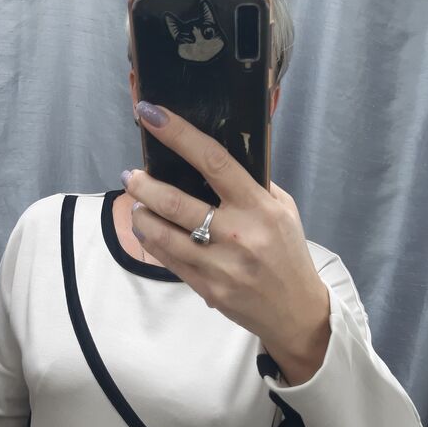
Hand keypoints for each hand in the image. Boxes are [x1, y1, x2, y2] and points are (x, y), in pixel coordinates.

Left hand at [126, 100, 330, 383]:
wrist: (295, 311)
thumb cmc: (287, 254)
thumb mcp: (283, 211)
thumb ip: (253, 185)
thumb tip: (215, 158)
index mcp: (259, 207)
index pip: (214, 161)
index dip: (179, 135)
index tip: (152, 115)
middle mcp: (238, 234)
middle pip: (175, 202)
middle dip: (144, 185)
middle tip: (132, 175)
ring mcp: (219, 265)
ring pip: (162, 234)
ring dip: (141, 214)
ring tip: (136, 204)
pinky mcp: (206, 288)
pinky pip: (168, 259)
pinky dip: (151, 240)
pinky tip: (146, 229)